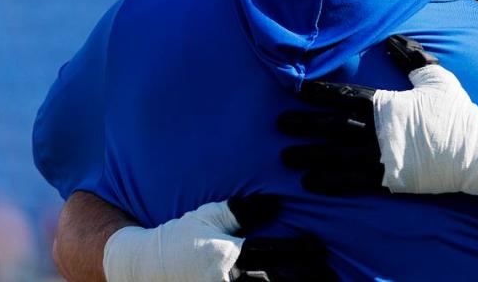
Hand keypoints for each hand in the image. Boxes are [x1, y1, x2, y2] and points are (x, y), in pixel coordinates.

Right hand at [103, 195, 334, 281]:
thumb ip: (243, 209)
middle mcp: (229, 280)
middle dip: (306, 276)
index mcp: (229, 254)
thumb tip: (276, 202)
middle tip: (331, 272)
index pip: (274, 252)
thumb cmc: (182, 237)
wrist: (146, 268)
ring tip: (325, 281)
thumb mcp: (209, 216)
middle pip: (278, 280)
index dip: (301, 251)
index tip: (321, 247)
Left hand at [280, 34, 477, 213]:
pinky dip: (328, 182)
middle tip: (279, 124)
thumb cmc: (456, 112)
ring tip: (285, 157)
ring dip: (308, 155)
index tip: (296, 90)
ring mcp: (380, 157)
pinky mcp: (386, 180)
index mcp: (385, 103)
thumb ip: (410, 57)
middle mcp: (376, 130)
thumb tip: (391, 38)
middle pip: (331, 126)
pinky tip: (309, 183)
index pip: (343, 95)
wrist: (476, 153)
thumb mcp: (435, 77)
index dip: (318, 92)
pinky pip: (350, 182)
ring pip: (334, 155)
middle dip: (303, 124)